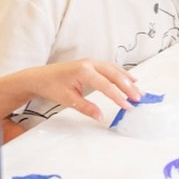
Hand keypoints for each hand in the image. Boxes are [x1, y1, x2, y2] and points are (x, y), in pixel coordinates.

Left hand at [23, 59, 139, 120]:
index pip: (106, 85)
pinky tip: (129, 79)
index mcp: (83, 71)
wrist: (40, 77)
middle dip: (128, 86)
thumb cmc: (52, 86)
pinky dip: (121, 73)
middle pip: (114, 74)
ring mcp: (91, 62)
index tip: (127, 105)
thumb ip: (86, 107)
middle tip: (138, 97)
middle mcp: (90, 63)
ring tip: (138, 89)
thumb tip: (100, 116)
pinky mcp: (91, 64)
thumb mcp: (68, 99)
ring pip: (114, 69)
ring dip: (127, 79)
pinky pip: (110, 67)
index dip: (118, 96)